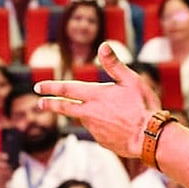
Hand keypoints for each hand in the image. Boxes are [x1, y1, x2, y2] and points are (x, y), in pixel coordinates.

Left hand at [36, 42, 160, 158]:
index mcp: (96, 96)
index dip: (51, 87)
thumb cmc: (143, 107)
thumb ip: (114, 64)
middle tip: (40, 103)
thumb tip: (103, 45)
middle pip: (65, 108)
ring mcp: (94, 129)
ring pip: (85, 118)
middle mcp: (90, 113)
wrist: (150, 138)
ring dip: (88, 114)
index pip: (67, 89)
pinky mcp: (102, 141)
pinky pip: (98, 130)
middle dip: (51, 104)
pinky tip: (116, 125)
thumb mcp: (132, 81)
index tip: (38, 87)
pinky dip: (102, 126)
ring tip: (108, 113)